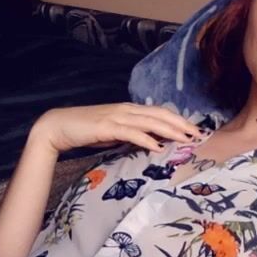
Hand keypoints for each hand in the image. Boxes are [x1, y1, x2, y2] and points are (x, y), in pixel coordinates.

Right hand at [32, 102, 203, 154]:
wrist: (58, 127)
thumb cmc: (85, 131)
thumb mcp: (112, 133)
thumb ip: (130, 134)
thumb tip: (148, 142)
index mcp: (128, 110)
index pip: (159, 112)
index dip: (178, 120)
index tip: (194, 130)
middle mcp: (126, 109)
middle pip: (160, 115)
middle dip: (182, 124)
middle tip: (199, 135)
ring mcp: (117, 116)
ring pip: (150, 121)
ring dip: (170, 131)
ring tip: (186, 140)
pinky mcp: (107, 126)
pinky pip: (132, 132)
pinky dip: (147, 139)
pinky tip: (158, 147)